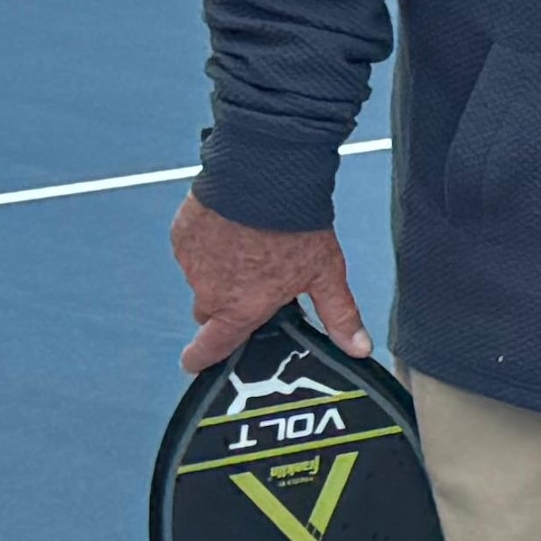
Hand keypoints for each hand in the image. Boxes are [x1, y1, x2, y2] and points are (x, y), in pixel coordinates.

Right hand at [171, 191, 366, 374]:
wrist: (263, 176)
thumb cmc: (295, 225)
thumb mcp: (325, 273)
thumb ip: (338, 314)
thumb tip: (358, 348)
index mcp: (240, 309)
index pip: (210, 348)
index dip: (201, 359)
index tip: (195, 363)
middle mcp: (209, 292)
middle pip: (209, 311)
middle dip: (225, 305)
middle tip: (251, 285)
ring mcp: (192, 263)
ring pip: (202, 276)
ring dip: (219, 268)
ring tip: (250, 244)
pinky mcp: (182, 234)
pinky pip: (192, 247)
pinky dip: (208, 241)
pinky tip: (233, 225)